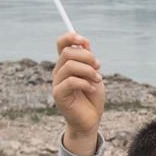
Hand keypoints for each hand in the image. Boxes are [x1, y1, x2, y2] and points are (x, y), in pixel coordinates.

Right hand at [53, 32, 104, 155]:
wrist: (90, 118)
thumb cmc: (92, 96)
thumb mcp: (93, 73)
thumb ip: (88, 58)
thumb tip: (84, 41)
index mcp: (67, 63)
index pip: (61, 43)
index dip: (70, 37)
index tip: (84, 40)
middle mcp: (59, 71)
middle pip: (67, 52)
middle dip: (87, 57)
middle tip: (98, 67)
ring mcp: (57, 82)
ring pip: (70, 65)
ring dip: (88, 71)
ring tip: (97, 79)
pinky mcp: (58, 94)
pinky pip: (70, 81)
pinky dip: (85, 83)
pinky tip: (92, 88)